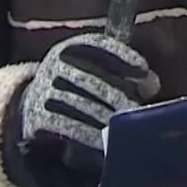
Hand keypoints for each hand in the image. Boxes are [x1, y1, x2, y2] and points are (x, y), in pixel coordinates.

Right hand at [18, 33, 159, 165]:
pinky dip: (86, 134)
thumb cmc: (78, 86)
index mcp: (69, 48)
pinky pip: (64, 124)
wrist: (34, 105)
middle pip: (89, 78)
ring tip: (124, 128)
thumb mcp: (96, 71)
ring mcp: (43, 89)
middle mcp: (54, 64)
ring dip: (103, 117)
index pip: (96, 44)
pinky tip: (103, 142)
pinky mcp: (36, 114)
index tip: (143, 69)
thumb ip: (125, 73)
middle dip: (117, 94)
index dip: (121, 55)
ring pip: (78, 103)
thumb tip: (152, 83)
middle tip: (136, 109)